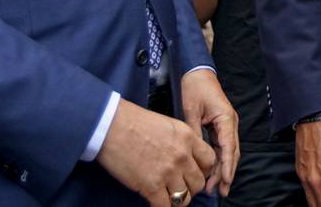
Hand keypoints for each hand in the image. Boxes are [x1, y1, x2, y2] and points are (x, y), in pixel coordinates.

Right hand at [96, 99, 215, 205]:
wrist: (111, 125)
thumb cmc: (133, 121)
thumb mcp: (167, 124)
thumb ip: (181, 141)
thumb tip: (186, 158)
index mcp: (188, 137)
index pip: (210, 161)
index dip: (203, 169)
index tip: (193, 172)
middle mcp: (182, 156)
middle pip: (199, 182)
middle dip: (190, 186)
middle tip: (178, 185)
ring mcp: (168, 172)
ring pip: (185, 198)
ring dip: (177, 199)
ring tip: (167, 195)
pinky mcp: (151, 186)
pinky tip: (154, 200)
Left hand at [182, 69, 239, 196]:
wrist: (198, 72)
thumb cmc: (195, 86)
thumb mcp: (191, 109)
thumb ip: (193, 132)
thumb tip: (192, 153)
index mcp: (226, 118)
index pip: (229, 147)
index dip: (227, 166)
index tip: (224, 182)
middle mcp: (230, 123)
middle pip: (232, 153)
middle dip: (226, 173)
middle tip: (220, 191)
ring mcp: (227, 125)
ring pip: (228, 152)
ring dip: (223, 169)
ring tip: (216, 187)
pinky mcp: (221, 126)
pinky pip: (222, 147)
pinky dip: (219, 160)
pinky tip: (214, 172)